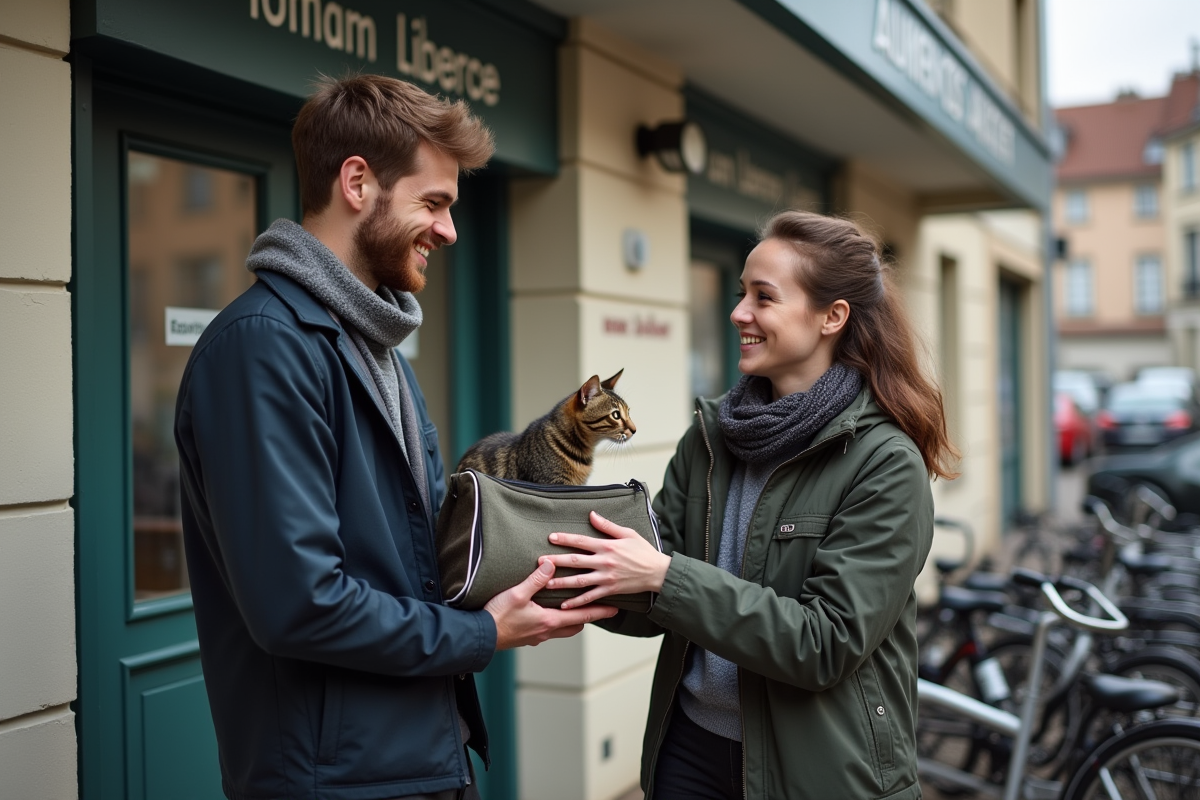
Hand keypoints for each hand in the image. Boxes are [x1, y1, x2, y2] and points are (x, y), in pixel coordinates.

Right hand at [484, 561, 617, 649]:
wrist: (479, 637)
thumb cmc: (498, 616)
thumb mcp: (517, 593)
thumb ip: (536, 579)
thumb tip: (551, 564)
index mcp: (549, 621)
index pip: (582, 616)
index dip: (599, 611)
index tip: (614, 609)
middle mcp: (546, 631)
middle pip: (575, 626)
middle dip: (587, 617)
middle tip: (596, 606)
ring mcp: (536, 636)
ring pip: (562, 630)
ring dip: (570, 621)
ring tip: (573, 608)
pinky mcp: (526, 638)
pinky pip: (548, 630)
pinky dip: (555, 622)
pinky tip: (547, 614)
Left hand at [540, 511, 671, 608]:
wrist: (658, 572)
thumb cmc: (644, 551)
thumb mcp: (628, 533)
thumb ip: (608, 526)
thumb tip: (592, 515)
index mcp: (607, 546)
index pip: (582, 541)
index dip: (565, 539)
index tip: (551, 537)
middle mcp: (604, 562)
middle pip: (576, 561)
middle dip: (556, 562)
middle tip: (539, 562)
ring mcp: (606, 578)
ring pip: (580, 581)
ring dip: (562, 583)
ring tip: (547, 584)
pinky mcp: (610, 590)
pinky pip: (591, 597)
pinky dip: (577, 602)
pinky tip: (565, 605)